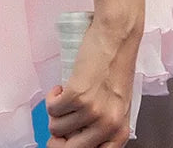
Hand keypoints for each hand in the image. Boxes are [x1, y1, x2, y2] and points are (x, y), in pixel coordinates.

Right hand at [46, 20, 137, 147]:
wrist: (117, 35)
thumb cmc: (117, 64)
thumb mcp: (117, 103)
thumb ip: (102, 126)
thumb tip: (74, 139)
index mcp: (120, 130)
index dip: (72, 147)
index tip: (65, 141)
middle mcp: (108, 125)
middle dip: (57, 139)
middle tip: (58, 125)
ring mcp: (92, 111)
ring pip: (56, 127)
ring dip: (57, 112)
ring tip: (68, 94)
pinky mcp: (77, 95)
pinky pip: (51, 109)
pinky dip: (52, 98)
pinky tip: (62, 87)